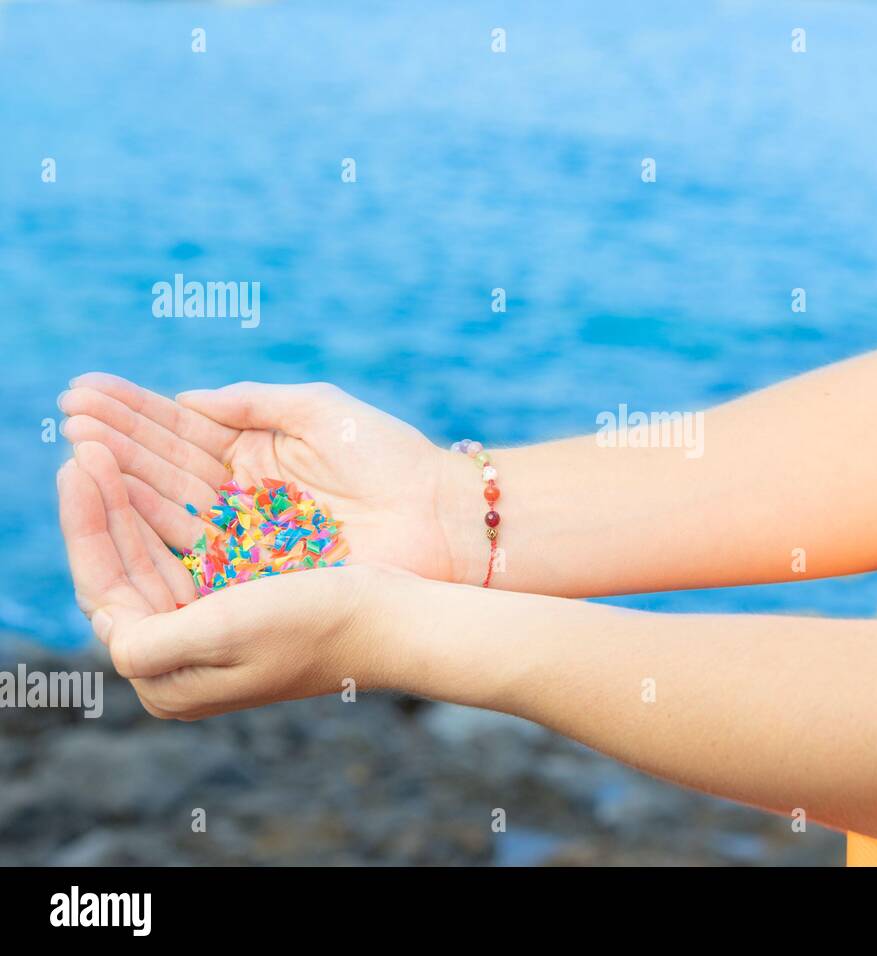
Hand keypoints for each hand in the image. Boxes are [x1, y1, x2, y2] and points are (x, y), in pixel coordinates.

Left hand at [58, 441, 403, 718]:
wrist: (397, 622)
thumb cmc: (319, 624)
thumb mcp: (224, 634)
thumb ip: (150, 640)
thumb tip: (104, 625)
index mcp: (170, 677)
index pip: (105, 589)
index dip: (87, 525)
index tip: (77, 463)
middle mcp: (181, 658)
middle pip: (122, 568)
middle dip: (100, 503)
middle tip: (79, 436)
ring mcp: (208, 629)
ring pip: (147, 553)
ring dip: (124, 496)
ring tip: (99, 444)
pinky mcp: (236, 600)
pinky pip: (180, 549)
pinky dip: (159, 508)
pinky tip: (141, 473)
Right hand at [60, 374, 459, 580]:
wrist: (445, 518)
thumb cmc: (391, 457)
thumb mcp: (320, 411)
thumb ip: (253, 401)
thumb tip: (184, 398)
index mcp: (256, 456)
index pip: (182, 432)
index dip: (134, 414)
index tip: (83, 392)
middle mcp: (240, 499)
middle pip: (165, 470)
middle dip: (116, 445)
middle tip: (68, 419)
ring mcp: (243, 540)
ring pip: (170, 510)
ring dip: (123, 484)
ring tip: (79, 451)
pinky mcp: (254, 577)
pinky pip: (193, 553)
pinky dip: (153, 531)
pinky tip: (115, 503)